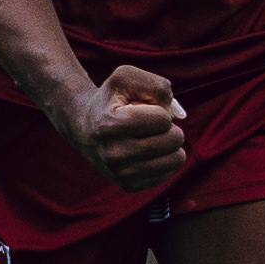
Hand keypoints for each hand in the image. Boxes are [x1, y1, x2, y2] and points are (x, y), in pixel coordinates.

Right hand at [64, 65, 186, 191]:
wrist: (84, 127)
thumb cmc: (111, 99)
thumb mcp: (126, 77)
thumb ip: (157, 85)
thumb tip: (181, 115)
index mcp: (109, 124)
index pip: (163, 119)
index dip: (160, 110)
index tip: (144, 110)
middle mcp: (113, 154)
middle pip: (172, 140)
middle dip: (170, 127)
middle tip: (152, 125)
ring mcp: (120, 173)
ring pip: (175, 159)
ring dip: (171, 144)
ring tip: (153, 137)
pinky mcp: (129, 186)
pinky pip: (169, 174)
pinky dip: (165, 159)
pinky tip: (148, 152)